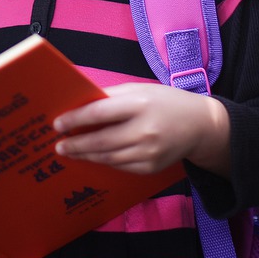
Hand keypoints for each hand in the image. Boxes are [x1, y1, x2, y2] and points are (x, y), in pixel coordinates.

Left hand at [52, 83, 230, 174]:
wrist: (200, 125)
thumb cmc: (165, 102)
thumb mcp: (140, 89)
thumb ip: (111, 96)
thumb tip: (79, 102)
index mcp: (140, 104)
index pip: (100, 112)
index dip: (75, 119)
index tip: (57, 123)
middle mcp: (145, 130)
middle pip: (101, 140)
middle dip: (76, 144)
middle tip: (58, 145)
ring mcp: (149, 152)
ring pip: (108, 157)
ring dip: (86, 155)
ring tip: (70, 151)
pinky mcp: (151, 167)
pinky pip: (120, 166)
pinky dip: (104, 162)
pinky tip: (92, 157)